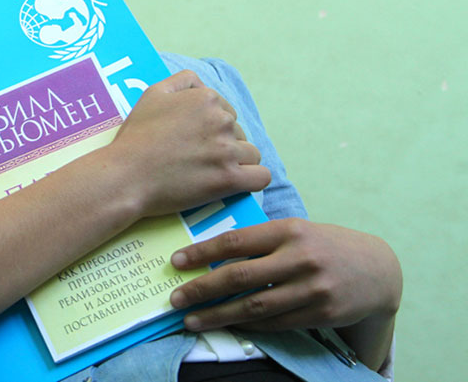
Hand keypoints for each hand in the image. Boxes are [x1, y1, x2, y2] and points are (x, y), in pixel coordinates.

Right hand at [105, 70, 270, 216]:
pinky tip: (235, 182)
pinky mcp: (229, 179)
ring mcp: (227, 150)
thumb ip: (182, 81)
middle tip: (196, 157)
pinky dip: (251, 180)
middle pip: (238, 132)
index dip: (211, 127)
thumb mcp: (152, 94)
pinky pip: (261, 177)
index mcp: (205, 98)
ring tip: (210, 172)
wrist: (126, 175)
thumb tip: (201, 84)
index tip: (193, 140)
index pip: (226, 111)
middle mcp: (220, 120)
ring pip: (251, 154)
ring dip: (236, 162)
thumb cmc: (136, 137)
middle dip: (223, 144)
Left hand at [169, 219, 401, 335]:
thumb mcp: (297, 231)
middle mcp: (300, 257)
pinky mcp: (322, 313)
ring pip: (255, 305)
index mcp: (289, 230)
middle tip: (175, 298)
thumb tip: (212, 254)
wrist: (379, 270)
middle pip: (240, 276)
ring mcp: (312, 288)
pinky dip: (249, 325)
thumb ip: (262, 240)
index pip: (236, 241)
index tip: (176, 262)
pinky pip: (276, 322)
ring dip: (219, 315)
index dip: (202, 252)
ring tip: (191, 320)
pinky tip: (228, 325)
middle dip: (202, 289)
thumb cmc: (325, 246)